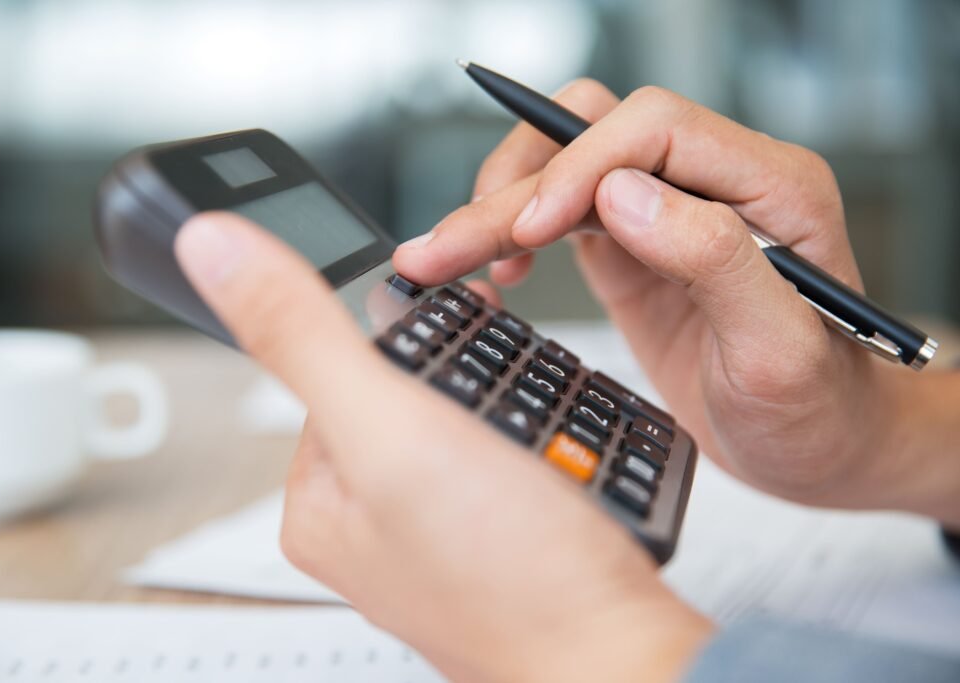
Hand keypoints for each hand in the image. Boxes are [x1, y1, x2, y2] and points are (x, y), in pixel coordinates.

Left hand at [174, 213, 712, 682]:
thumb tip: (212, 248)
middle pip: (401, 396)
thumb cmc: (512, 575)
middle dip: (456, 374)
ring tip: (536, 436)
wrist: (620, 661)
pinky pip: (499, 463)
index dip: (397, 332)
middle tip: (503, 390)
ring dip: (500, 408)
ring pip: (459, 425)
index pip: (332, 371)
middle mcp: (365, 529)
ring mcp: (430, 542)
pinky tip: (553, 463)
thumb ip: (303, 336)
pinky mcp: (487, 549)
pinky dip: (527, 445)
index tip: (449, 313)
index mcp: (317, 504)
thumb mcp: (390, 428)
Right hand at [393, 81, 959, 524]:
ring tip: (449, 259)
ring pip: (564, 165)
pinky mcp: (632, 247)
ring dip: (499, 204)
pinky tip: (497, 273)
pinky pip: (559, 212)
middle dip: (513, 190)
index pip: (654, 129)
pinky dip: (512, 233)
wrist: (819, 445)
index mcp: (771, 185)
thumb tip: (622, 194)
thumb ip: (714, 257)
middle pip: (593, 137)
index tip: (529, 231)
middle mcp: (716, 182)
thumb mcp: (780, 349)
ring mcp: (668, 212)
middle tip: (444, 250)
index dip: (579, 166)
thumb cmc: (818, 407)